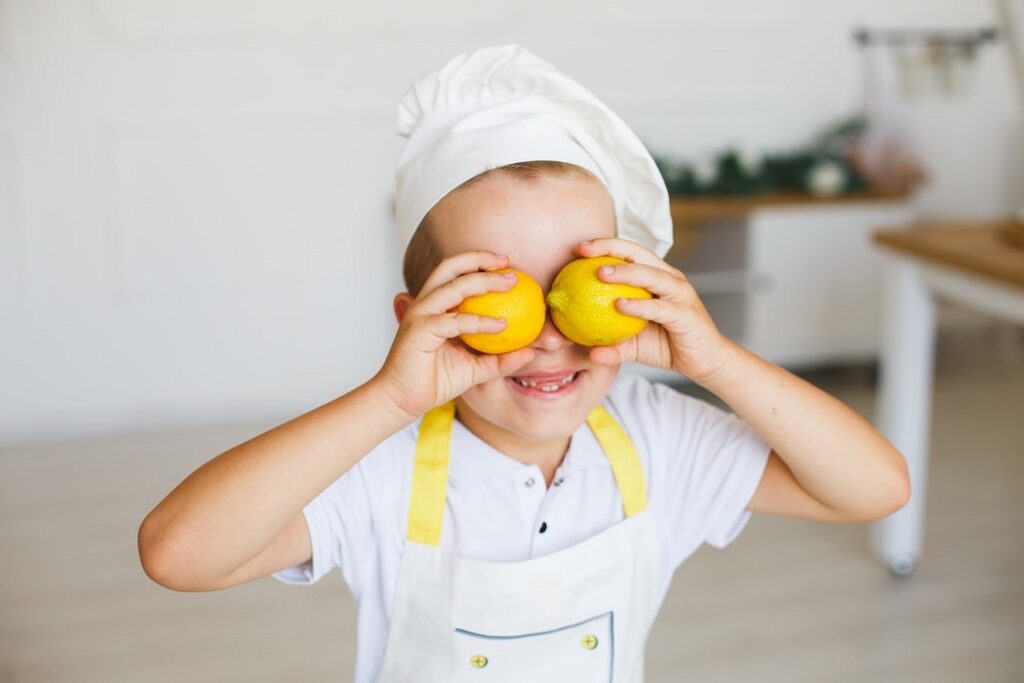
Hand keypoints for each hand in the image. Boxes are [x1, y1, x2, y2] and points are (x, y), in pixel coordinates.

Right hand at [374, 251, 535, 420]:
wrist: (403, 401)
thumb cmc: (435, 382)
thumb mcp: (476, 369)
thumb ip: (501, 360)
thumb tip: (530, 353)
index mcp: (435, 306)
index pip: (455, 274)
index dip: (479, 262)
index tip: (507, 265)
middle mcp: (425, 304)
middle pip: (451, 268)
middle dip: (480, 260)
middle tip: (509, 265)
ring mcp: (420, 315)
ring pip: (453, 287)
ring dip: (484, 281)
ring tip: (511, 283)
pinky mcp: (419, 331)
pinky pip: (455, 321)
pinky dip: (479, 321)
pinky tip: (501, 325)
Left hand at [575, 238, 731, 385]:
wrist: (705, 363)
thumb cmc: (668, 346)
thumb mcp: (634, 345)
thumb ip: (612, 345)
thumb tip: (588, 353)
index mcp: (657, 277)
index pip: (629, 253)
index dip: (605, 246)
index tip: (577, 249)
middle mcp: (670, 279)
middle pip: (639, 254)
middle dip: (610, 247)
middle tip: (583, 251)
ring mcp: (680, 294)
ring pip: (651, 275)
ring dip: (625, 271)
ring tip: (600, 272)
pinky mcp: (685, 314)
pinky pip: (659, 307)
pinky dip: (639, 305)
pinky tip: (618, 305)